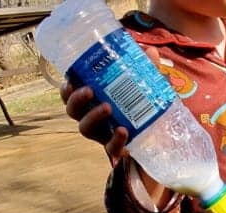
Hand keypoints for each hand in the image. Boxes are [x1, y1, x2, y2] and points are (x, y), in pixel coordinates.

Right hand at [59, 47, 161, 163]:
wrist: (158, 136)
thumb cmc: (142, 105)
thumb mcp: (145, 85)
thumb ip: (145, 69)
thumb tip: (149, 51)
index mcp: (92, 101)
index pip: (71, 94)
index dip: (67, 88)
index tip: (70, 79)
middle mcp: (92, 117)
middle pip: (73, 111)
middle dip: (76, 100)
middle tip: (89, 91)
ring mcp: (102, 134)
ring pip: (85, 129)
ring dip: (93, 116)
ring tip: (107, 107)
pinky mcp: (116, 148)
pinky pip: (111, 147)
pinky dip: (116, 139)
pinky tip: (123, 130)